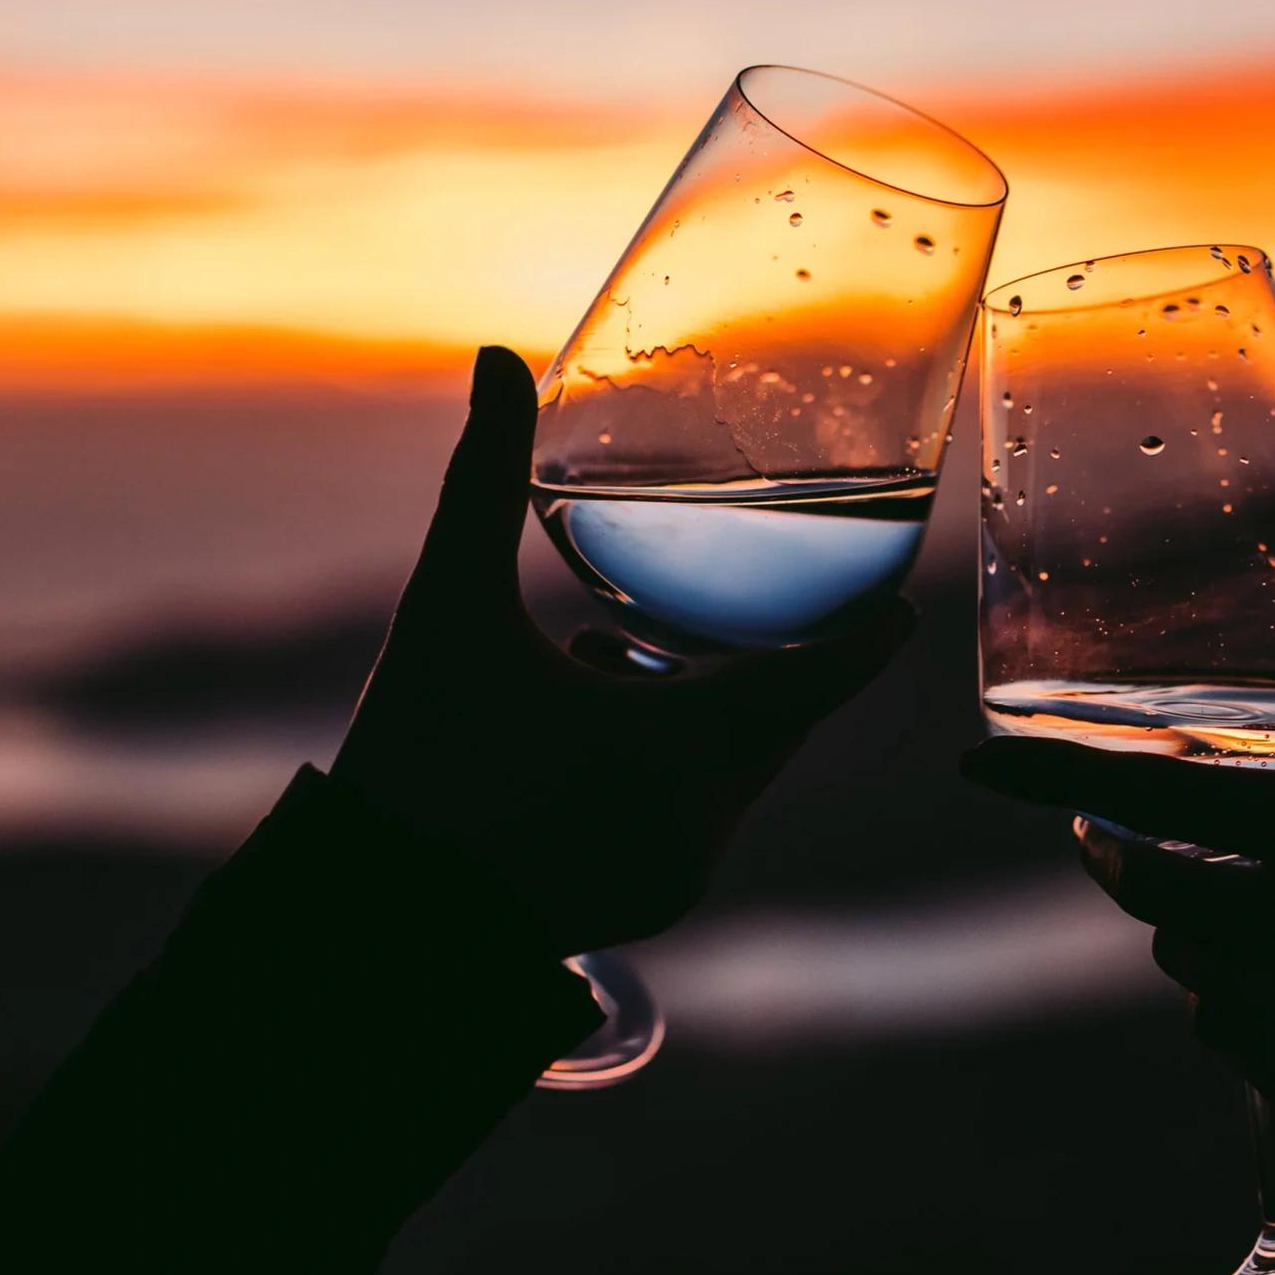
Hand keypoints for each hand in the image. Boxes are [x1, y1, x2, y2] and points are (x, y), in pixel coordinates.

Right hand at [333, 346, 911, 957]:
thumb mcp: (449, 609)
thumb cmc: (413, 757)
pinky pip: (700, 813)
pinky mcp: (656, 902)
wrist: (370, 914)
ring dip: (714, 706)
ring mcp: (685, 872)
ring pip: (739, 765)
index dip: (869, 632)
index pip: (825, 677)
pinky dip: (679, 761)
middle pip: (780, 717)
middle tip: (768, 592)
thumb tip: (495, 360)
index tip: (905, 599)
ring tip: (638, 651)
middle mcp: (707, 818)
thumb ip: (480, 481)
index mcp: (686, 744)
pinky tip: (604, 717)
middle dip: (773, 656)